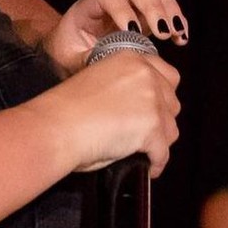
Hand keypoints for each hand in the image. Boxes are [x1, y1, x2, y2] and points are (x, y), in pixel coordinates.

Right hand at [30, 50, 180, 177]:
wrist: (55, 127)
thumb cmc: (63, 108)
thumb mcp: (95, 80)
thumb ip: (121, 87)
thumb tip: (133, 108)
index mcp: (130, 59)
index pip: (167, 75)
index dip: (162, 96)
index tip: (153, 110)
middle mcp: (146, 75)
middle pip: (172, 103)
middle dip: (161, 120)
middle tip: (144, 134)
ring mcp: (151, 102)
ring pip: (170, 129)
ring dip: (159, 143)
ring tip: (142, 154)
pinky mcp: (152, 128)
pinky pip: (163, 153)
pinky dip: (155, 163)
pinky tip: (146, 169)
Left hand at [42, 0, 187, 76]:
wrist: (72, 48)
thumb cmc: (67, 51)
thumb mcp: (69, 58)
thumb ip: (86, 58)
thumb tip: (109, 61)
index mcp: (88, 5)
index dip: (121, 9)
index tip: (132, 32)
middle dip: (152, 6)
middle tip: (161, 33)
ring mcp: (130, 1)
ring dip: (169, 9)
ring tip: (175, 35)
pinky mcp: (144, 12)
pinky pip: (165, 4)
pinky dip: (176, 19)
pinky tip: (181, 39)